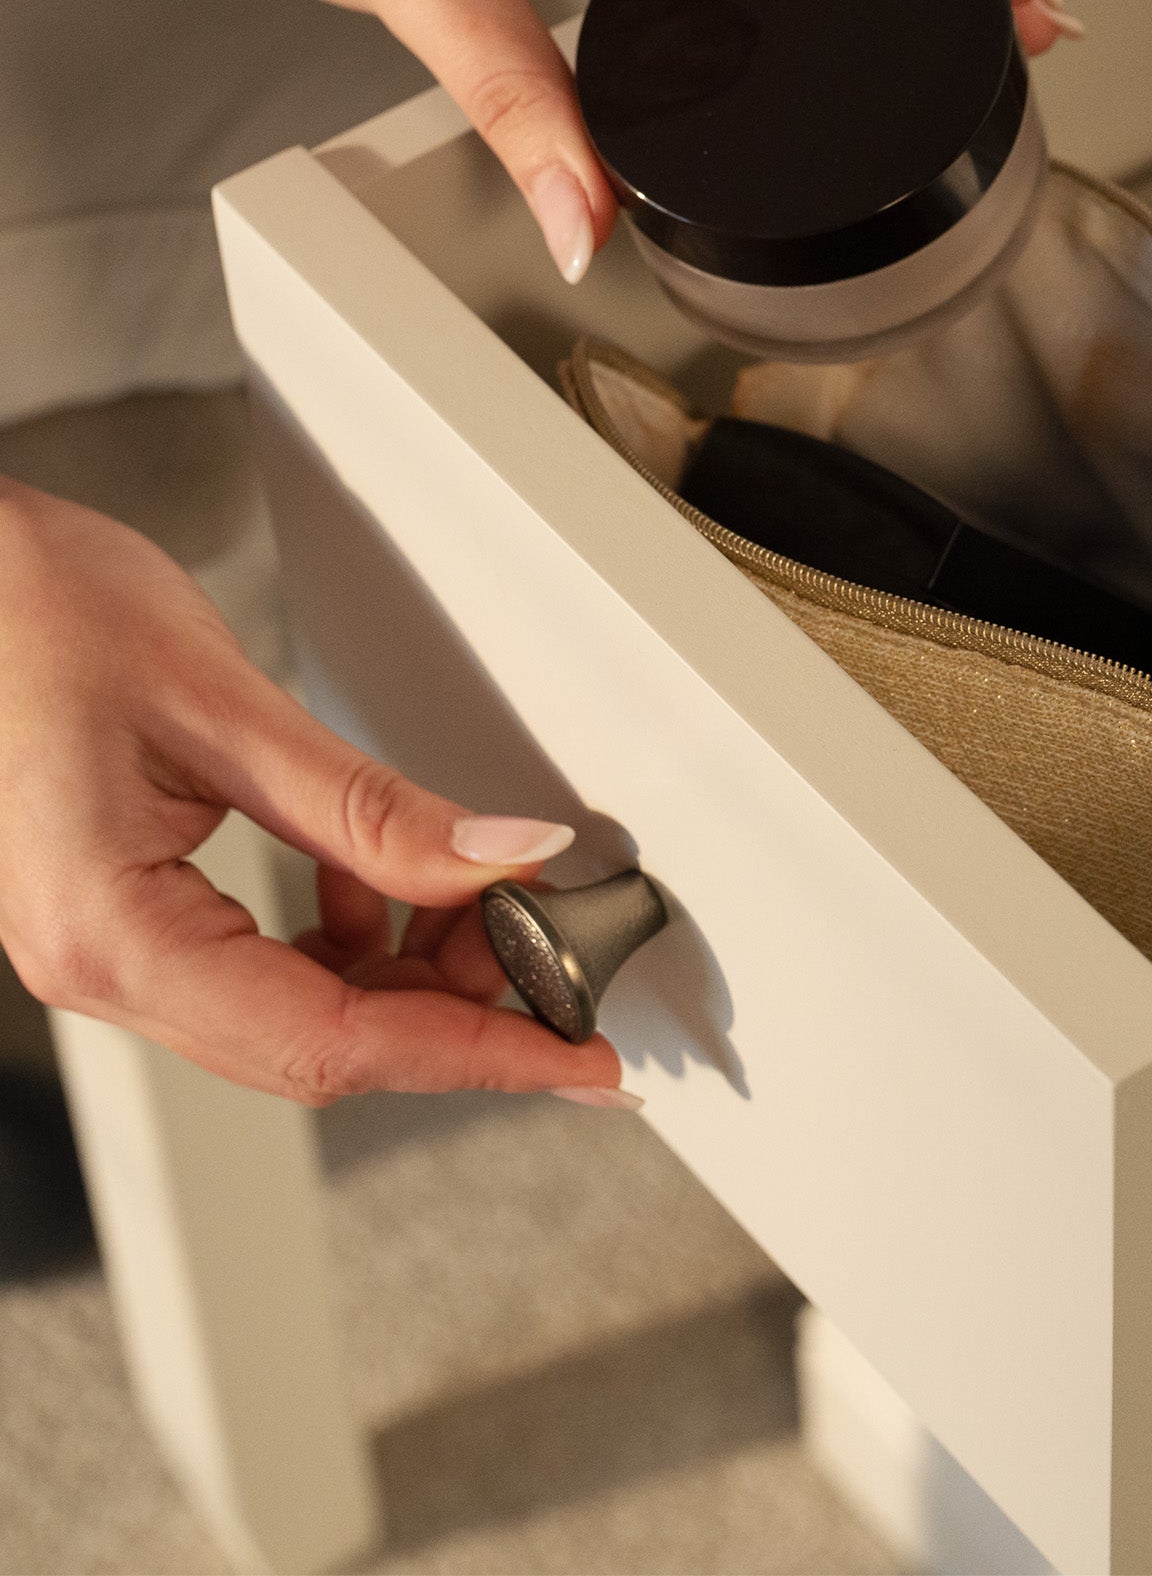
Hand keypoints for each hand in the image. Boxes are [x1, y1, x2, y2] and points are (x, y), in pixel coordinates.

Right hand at [0, 477, 631, 1104]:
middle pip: (320, 1046)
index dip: (475, 1055)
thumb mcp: (230, 708)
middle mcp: (101, 965)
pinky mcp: (133, 911)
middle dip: (456, 1012)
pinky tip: (391, 882)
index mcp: (112, 936)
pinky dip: (353, 935)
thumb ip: (374, 807)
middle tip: (555, 955)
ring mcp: (112, 946)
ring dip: (410, 973)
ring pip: (300, 1012)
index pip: (332, 1042)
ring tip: (490, 908)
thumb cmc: (39, 614)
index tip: (576, 1059)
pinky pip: (265, 965)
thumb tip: (508, 860)